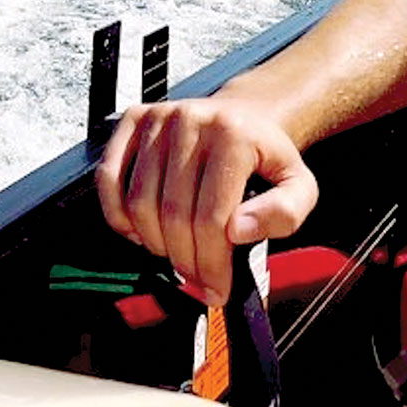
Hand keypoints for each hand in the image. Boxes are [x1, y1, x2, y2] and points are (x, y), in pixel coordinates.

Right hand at [95, 95, 318, 305]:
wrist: (246, 115)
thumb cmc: (265, 157)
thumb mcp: (298, 185)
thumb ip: (284, 212)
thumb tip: (239, 230)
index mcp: (234, 135)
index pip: (212, 217)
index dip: (211, 264)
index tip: (216, 290)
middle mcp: (192, 119)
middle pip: (173, 214)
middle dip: (184, 261)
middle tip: (196, 280)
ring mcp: (159, 118)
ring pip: (139, 202)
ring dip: (154, 243)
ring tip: (175, 253)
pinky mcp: (134, 120)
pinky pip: (109, 178)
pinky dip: (117, 215)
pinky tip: (139, 232)